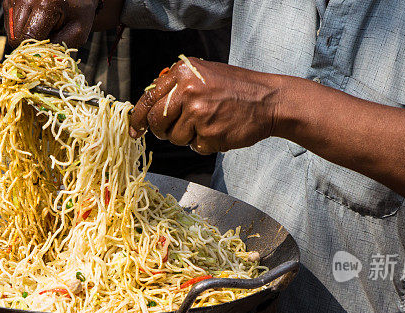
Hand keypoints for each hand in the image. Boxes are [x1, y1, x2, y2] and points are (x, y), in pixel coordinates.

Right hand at [3, 0, 99, 47]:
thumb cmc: (78, 13)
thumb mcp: (77, 32)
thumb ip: (59, 48)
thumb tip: (39, 60)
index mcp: (45, 4)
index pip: (28, 38)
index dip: (35, 51)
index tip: (45, 52)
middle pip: (15, 37)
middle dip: (30, 43)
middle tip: (46, 37)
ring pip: (10, 32)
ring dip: (24, 35)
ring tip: (41, 26)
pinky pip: (9, 24)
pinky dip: (21, 28)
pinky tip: (34, 21)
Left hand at [129, 58, 285, 154]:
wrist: (269, 101)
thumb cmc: (237, 88)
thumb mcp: (203, 74)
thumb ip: (177, 86)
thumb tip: (151, 105)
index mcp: (183, 73)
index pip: (148, 98)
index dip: (139, 117)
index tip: (135, 129)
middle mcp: (187, 91)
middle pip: (158, 121)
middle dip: (163, 130)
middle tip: (175, 130)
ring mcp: (198, 114)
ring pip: (175, 138)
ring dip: (189, 136)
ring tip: (210, 122)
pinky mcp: (209, 134)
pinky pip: (195, 147)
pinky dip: (205, 144)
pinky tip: (219, 130)